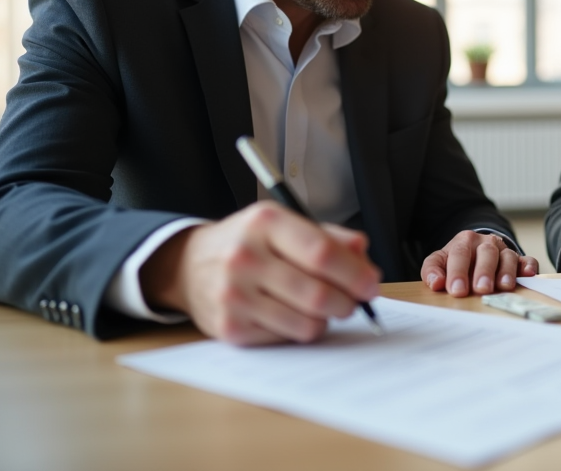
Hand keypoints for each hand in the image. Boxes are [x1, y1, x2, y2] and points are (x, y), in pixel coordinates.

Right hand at [141, 201, 380, 344]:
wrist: (189, 265)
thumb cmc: (249, 243)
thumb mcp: (284, 224)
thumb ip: (329, 237)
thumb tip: (363, 255)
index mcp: (265, 222)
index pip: (322, 253)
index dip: (355, 274)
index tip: (371, 285)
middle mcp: (245, 257)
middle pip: (318, 294)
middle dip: (348, 303)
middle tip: (354, 302)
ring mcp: (234, 295)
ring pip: (306, 322)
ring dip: (326, 319)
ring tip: (323, 307)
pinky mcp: (229, 327)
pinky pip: (286, 338)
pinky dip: (299, 330)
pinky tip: (291, 314)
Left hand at [421, 231, 538, 296]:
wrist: (477, 249)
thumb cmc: (457, 261)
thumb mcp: (440, 261)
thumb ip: (432, 270)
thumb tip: (435, 283)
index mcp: (464, 241)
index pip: (460, 254)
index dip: (458, 272)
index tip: (457, 290)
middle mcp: (486, 243)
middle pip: (486, 253)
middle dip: (484, 271)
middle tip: (481, 289)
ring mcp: (504, 250)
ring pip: (508, 257)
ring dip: (506, 271)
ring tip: (504, 287)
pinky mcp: (520, 260)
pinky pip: (527, 260)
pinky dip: (529, 266)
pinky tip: (529, 274)